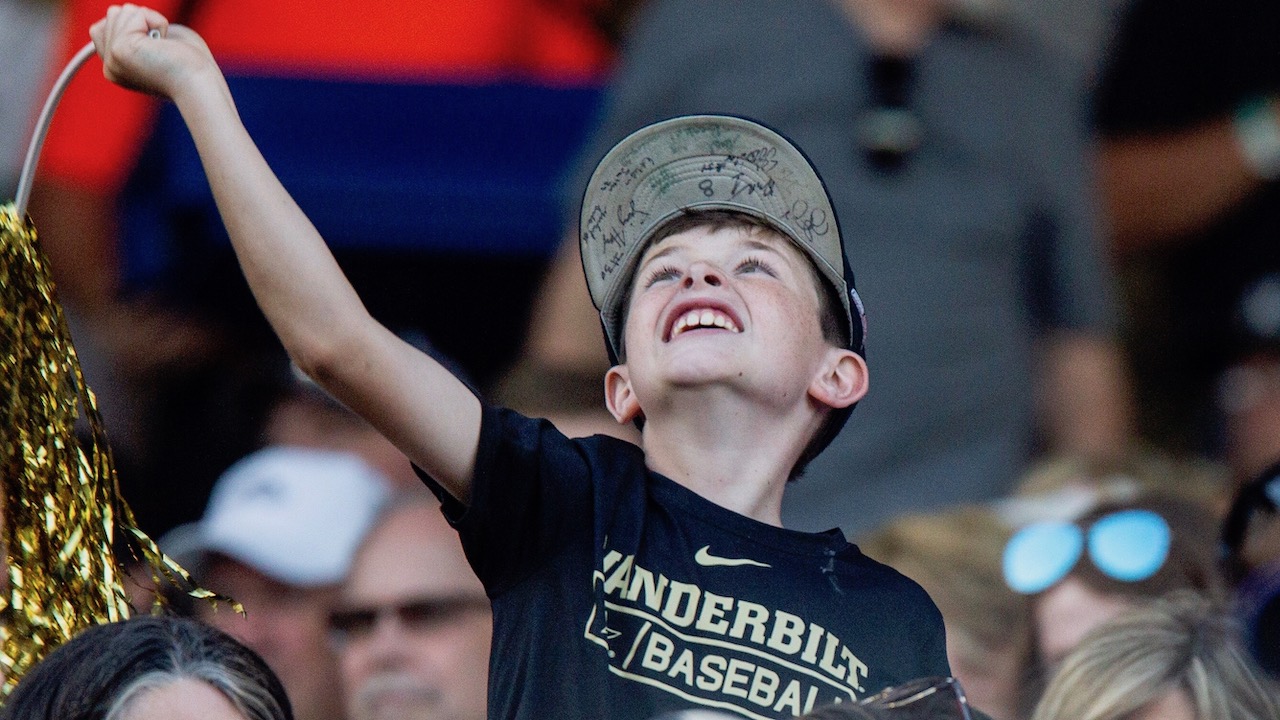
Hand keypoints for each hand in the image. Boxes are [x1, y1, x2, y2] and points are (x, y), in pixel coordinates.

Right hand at [89, 4, 216, 98]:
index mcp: (118, 69)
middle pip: (112, 15)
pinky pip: (135, 14)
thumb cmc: (192, 65)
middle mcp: (110, 67)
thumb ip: (139, 28)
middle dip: (143, 21)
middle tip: (162, 47)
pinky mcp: (120, 51)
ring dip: (149, 21)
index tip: (156, 44)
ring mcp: (112, 59)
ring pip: (120, 12)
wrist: (201, 86)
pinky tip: (164, 44)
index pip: (102, 29)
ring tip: (163, 46)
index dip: (132, 26)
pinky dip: (157, 22)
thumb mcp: (160, 42)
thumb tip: (128, 12)